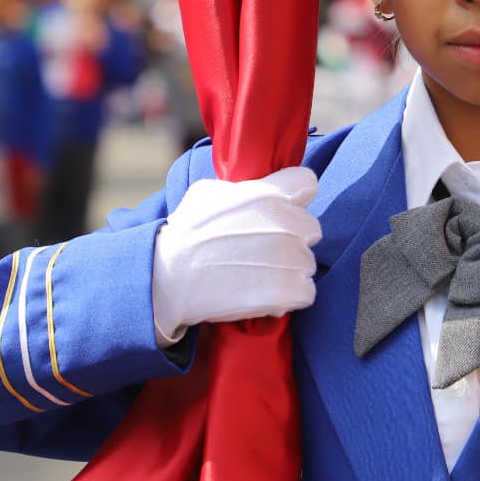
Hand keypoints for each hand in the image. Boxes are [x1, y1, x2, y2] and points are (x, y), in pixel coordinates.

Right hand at [151, 167, 320, 345]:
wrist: (169, 278)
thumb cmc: (185, 234)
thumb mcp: (208, 192)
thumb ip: (243, 187)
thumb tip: (257, 186)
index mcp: (268, 193)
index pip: (308, 184)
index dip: (295, 198)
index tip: (283, 209)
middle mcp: (285, 223)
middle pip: (311, 229)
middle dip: (293, 238)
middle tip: (264, 250)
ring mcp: (289, 258)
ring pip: (308, 262)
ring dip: (290, 270)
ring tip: (259, 275)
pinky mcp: (287, 291)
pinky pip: (306, 292)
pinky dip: (289, 296)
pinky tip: (264, 294)